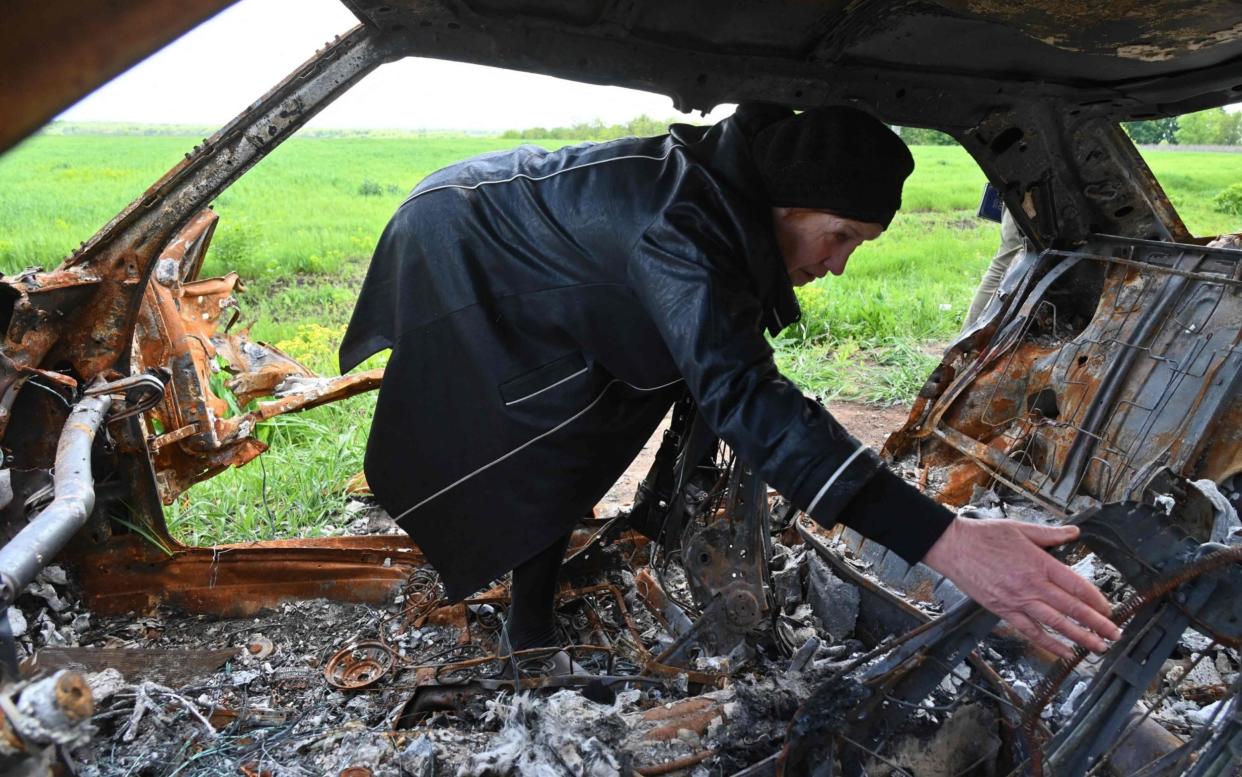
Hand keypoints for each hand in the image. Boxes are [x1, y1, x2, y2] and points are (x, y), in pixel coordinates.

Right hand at [922, 516, 1121, 658]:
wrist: (953, 547)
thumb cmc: (984, 535)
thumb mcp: (1021, 528)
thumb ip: (1050, 534)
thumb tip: (1074, 532)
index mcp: (1039, 563)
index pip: (1076, 585)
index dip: (1096, 600)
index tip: (1109, 609)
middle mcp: (1032, 585)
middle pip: (1072, 608)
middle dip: (1097, 624)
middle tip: (1115, 634)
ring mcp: (1018, 600)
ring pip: (1056, 624)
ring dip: (1079, 638)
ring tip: (1097, 647)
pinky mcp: (1003, 610)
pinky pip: (1030, 631)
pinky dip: (1048, 643)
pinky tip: (1063, 652)